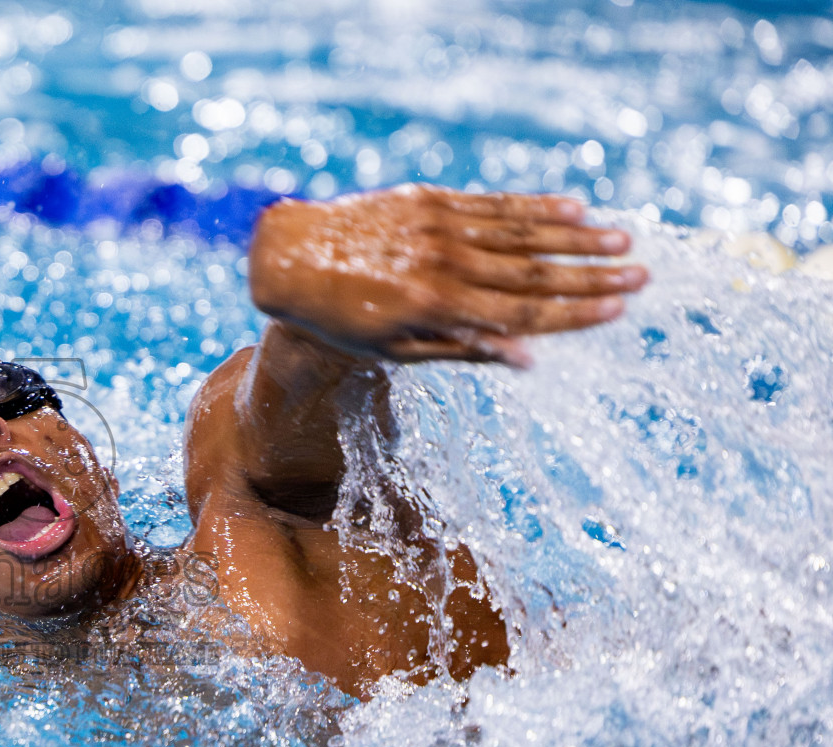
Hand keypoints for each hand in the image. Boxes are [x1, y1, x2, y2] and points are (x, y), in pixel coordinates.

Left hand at [247, 185, 648, 367]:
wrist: (291, 259)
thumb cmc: (342, 319)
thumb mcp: (397, 350)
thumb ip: (464, 349)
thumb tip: (528, 359)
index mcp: (439, 307)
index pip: (524, 311)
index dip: (576, 311)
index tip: (620, 308)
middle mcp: (446, 263)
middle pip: (535, 270)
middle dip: (592, 273)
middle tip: (642, 273)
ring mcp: (439, 226)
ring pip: (521, 231)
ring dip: (575, 235)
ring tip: (621, 238)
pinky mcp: (429, 200)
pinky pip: (492, 203)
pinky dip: (534, 206)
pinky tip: (572, 205)